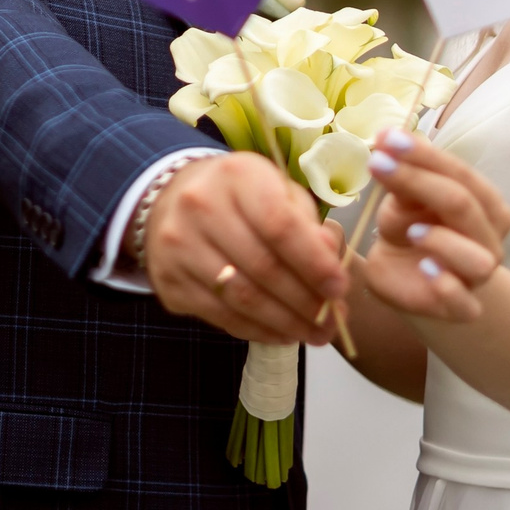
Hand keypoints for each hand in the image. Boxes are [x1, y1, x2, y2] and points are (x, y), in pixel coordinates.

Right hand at [143, 152, 346, 345]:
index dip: (314, 262)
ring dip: (286, 323)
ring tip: (315, 334)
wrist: (174, 199)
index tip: (340, 288)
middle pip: (262, 267)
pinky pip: (221, 316)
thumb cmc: (244, 197)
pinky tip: (283, 334)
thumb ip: (308, 225)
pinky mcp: (169, 281)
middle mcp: (200, 207)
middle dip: (306, 301)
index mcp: (237, 176)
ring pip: (242, 298)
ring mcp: (178, 246)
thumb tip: (330, 268)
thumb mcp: (280, 192)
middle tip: (333, 321)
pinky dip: (258, 331)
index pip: (279, 225)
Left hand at [361, 129, 509, 323]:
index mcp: (484, 204)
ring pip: (478, 258)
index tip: (387, 139)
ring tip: (412, 231)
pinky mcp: (461, 309)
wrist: (409, 278)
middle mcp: (489, 238)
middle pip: (463, 205)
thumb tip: (390, 140)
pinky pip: (463, 303)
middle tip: (378, 163)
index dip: (424, 156)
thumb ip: (403, 179)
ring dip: (444, 241)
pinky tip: (425, 269)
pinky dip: (447, 286)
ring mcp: (477, 277)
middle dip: (419, 181)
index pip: (460, 174)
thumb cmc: (412, 230)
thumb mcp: (403, 201)